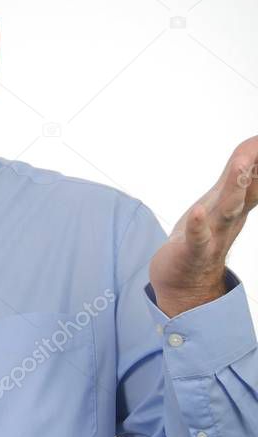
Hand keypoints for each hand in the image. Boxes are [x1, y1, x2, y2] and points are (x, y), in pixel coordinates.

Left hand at [149, 136, 257, 316]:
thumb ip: (239, 179)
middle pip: (248, 188)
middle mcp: (230, 217)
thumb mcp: (223, 204)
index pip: (256, 175)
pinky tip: (197, 213)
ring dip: (235, 187)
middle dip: (256, 164)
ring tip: (241, 165)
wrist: (186, 283)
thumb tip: (250, 153)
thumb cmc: (204, 236)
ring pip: (228, 208)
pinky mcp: (193, 250)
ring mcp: (214, 234)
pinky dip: (198, 224)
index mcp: (236, 204)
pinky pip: (197, 237)